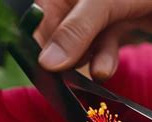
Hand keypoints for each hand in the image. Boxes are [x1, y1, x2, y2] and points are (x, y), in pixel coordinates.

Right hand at [35, 0, 151, 79]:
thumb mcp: (105, 3)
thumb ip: (76, 30)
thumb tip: (48, 64)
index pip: (37, 22)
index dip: (37, 48)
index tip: (42, 74)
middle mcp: (75, 3)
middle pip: (56, 37)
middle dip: (63, 61)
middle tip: (65, 84)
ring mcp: (95, 14)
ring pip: (79, 46)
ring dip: (87, 63)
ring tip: (100, 72)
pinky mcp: (114, 24)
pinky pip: (101, 47)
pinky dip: (104, 59)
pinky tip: (105, 70)